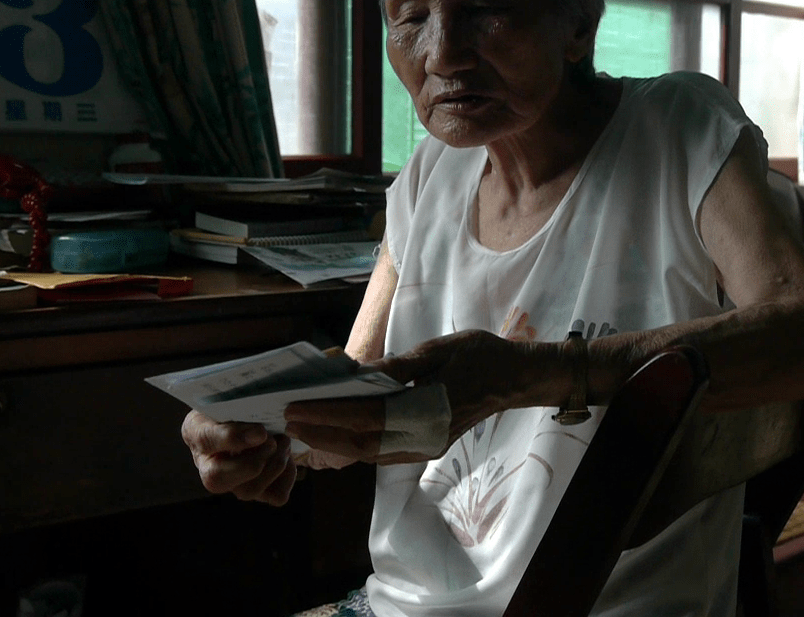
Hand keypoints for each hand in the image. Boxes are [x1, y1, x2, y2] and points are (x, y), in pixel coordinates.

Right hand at [180, 410, 302, 505]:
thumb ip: (236, 406)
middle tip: (273, 441)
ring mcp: (233, 484)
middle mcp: (208, 466)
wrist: (251, 414)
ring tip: (284, 442)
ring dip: (273, 466)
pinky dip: (287, 476)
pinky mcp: (259, 491)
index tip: (260, 432)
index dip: (233, 438)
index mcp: (196, 434)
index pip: (205, 441)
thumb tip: (259, 431)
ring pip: (248, 492)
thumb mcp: (230, 397)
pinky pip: (275, 496)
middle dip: (251, 462)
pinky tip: (287, 456)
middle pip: (217, 481)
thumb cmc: (238, 405)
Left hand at [284, 330, 555, 464]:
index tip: (296, 407)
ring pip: (370, 453)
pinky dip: (355, 444)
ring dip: (334, 442)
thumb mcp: (439, 349)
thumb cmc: (481, 356)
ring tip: (303, 429)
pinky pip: (383, 451)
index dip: (327, 414)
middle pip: (362, 444)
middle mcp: (425, 438)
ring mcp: (426, 447)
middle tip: (287, 421)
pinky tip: (334, 432)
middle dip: (321, 434)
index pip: (366, 418)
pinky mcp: (427, 447)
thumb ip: (399, 366)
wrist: (516, 379)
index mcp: (429, 412)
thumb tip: (358, 372)